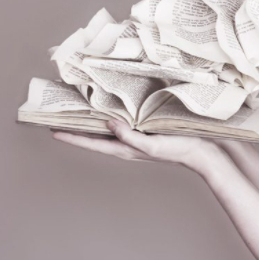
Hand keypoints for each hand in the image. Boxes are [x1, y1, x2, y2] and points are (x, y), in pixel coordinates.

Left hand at [51, 119, 222, 173]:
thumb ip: (129, 137)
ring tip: (80, 111)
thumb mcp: (152, 145)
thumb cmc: (180, 149)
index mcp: (126, 149)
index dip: (72, 137)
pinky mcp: (149, 130)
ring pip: (109, 129)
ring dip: (94, 121)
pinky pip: (124, 123)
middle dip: (79, 128)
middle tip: (61, 117)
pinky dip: (113, 116)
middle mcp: (129, 143)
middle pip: (97, 136)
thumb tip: (108, 124)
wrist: (205, 151)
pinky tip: (114, 108)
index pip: (93, 143)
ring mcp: (138, 137)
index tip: (52, 131)